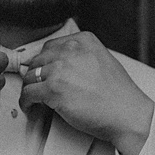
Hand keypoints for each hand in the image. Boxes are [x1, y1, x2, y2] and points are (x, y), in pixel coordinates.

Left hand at [20, 31, 154, 154]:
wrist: (127, 114)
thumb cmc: (118, 94)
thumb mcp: (102, 60)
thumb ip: (80, 56)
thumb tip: (57, 65)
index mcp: (83, 40)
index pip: (50, 47)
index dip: (45, 63)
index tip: (44, 74)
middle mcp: (70, 50)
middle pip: (38, 61)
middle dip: (36, 76)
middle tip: (38, 89)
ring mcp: (60, 69)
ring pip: (29, 77)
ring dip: (30, 89)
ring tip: (34, 100)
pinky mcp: (53, 90)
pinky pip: (28, 94)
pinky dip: (26, 103)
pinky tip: (32, 108)